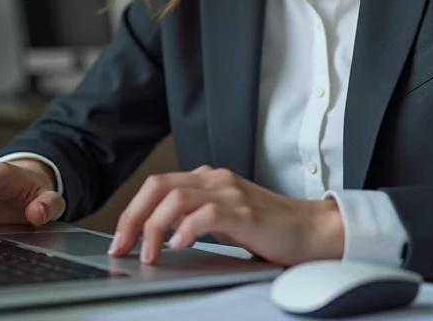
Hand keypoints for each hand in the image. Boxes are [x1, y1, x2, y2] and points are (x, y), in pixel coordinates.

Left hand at [107, 165, 343, 265]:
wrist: (312, 230)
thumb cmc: (271, 229)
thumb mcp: (226, 217)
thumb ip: (197, 215)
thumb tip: (160, 236)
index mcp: (209, 179)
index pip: (158, 185)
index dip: (132, 211)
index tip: (120, 238)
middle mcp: (216, 180)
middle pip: (159, 187)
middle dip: (132, 217)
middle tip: (121, 246)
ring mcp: (230, 193)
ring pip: (175, 198)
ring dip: (154, 227)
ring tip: (147, 254)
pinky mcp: (244, 212)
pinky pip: (205, 214)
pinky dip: (185, 230)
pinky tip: (177, 246)